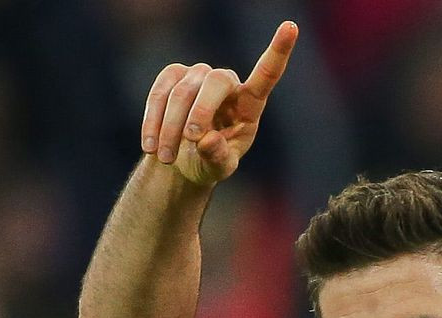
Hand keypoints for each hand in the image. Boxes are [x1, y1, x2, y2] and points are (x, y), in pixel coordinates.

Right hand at [140, 21, 297, 185]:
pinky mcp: (173, 76)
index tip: (291, 27)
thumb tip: (207, 141)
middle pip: (215, 82)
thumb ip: (217, 157)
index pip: (266, 75)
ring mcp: (199, 75)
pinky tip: (150, 146)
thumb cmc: (208, 162)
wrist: (179, 161)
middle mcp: (227, 83)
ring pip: (182, 93)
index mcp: (249, 104)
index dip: (278, 51)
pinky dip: (153, 121)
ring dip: (171, 128)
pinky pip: (160, 93)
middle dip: (201, 111)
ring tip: (166, 158)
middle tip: (191, 140)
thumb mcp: (218, 168)